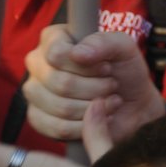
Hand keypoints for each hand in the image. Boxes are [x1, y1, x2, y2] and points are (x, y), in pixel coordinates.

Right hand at [22, 26, 165, 143]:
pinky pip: (58, 128)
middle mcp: (37, 63)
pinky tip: (98, 115)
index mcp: (53, 38)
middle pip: (60, 83)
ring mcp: (34, 92)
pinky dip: (86, 124)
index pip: (57, 54)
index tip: (107, 67)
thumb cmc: (125, 70)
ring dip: (95, 106)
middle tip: (112, 84)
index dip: (87, 65)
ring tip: (109, 99)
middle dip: (96, 87)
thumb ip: (104, 42)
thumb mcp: (124, 48)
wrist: (132, 103)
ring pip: (61, 107)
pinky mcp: (37, 118)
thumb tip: (76, 53)